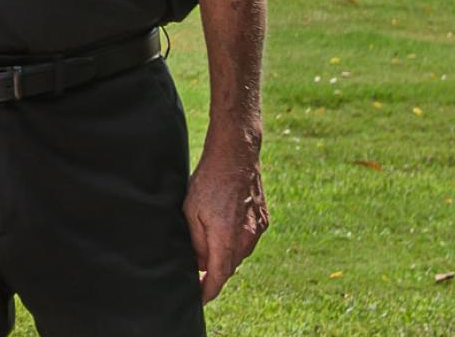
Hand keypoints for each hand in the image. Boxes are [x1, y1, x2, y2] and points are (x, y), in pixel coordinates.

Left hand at [184, 144, 268, 302]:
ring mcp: (258, 229)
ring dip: (225, 257)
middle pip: (229, 268)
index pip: (218, 277)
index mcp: (227, 239)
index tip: (198, 299)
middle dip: (214, 274)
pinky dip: (235, 243)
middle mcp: (247, 238)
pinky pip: (248, 240)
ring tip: (207, 253)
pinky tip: (223, 233)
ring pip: (239, 254)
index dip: (207, 291)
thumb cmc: (208, 181)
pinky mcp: (263, 219)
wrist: (236, 155)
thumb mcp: (191, 212)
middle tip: (197, 275)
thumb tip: (200, 264)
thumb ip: (197, 242)